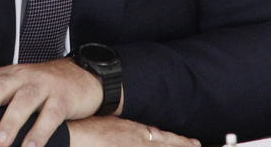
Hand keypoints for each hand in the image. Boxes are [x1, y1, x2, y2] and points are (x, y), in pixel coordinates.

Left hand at [0, 58, 102, 146]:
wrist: (83, 75)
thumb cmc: (42, 86)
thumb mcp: (18, 87)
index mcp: (9, 74)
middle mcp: (23, 77)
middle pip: (2, 87)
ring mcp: (44, 86)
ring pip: (25, 102)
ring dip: (10, 123)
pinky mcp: (63, 99)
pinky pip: (51, 116)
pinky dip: (40, 133)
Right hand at [68, 115, 200, 146]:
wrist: (71, 132)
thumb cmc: (85, 128)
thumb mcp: (109, 125)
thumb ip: (124, 131)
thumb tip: (135, 134)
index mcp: (133, 131)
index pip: (161, 137)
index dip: (179, 141)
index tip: (193, 143)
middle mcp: (136, 139)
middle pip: (165, 144)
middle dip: (183, 146)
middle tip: (198, 146)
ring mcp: (131, 146)